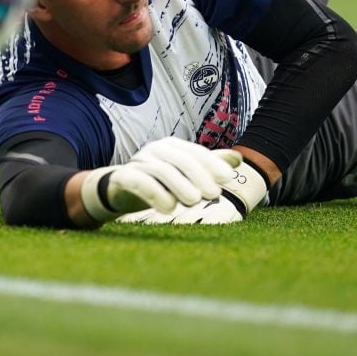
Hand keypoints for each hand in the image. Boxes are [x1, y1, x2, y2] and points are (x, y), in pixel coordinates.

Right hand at [114, 158, 268, 225]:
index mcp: (172, 146)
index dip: (212, 164)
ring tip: (194, 202)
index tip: (227, 179)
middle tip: (214, 194)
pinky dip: (156, 195)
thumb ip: (208, 166)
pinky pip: (141, 183)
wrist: (118, 189)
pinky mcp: (124, 177)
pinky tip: (168, 209)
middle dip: (200, 176)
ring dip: (180, 186)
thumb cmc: (157, 181)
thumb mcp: (183, 173)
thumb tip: (239, 159)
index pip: (195, 152)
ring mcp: (139, 162)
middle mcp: (155, 150)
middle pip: (181, 160)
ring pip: (162, 171)